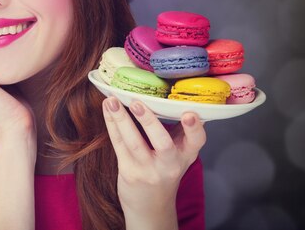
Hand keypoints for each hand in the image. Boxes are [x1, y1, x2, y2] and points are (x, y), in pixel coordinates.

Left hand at [102, 97, 205, 227]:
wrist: (151, 208)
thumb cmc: (164, 171)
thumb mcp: (178, 155)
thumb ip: (177, 131)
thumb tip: (167, 95)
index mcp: (186, 155)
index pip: (197, 141)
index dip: (194, 128)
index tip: (189, 113)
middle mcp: (169, 164)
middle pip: (162, 143)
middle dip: (149, 121)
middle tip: (137, 102)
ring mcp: (148, 170)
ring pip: (134, 142)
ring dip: (121, 119)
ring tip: (112, 101)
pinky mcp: (129, 172)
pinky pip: (119, 145)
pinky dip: (112, 125)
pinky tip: (107, 110)